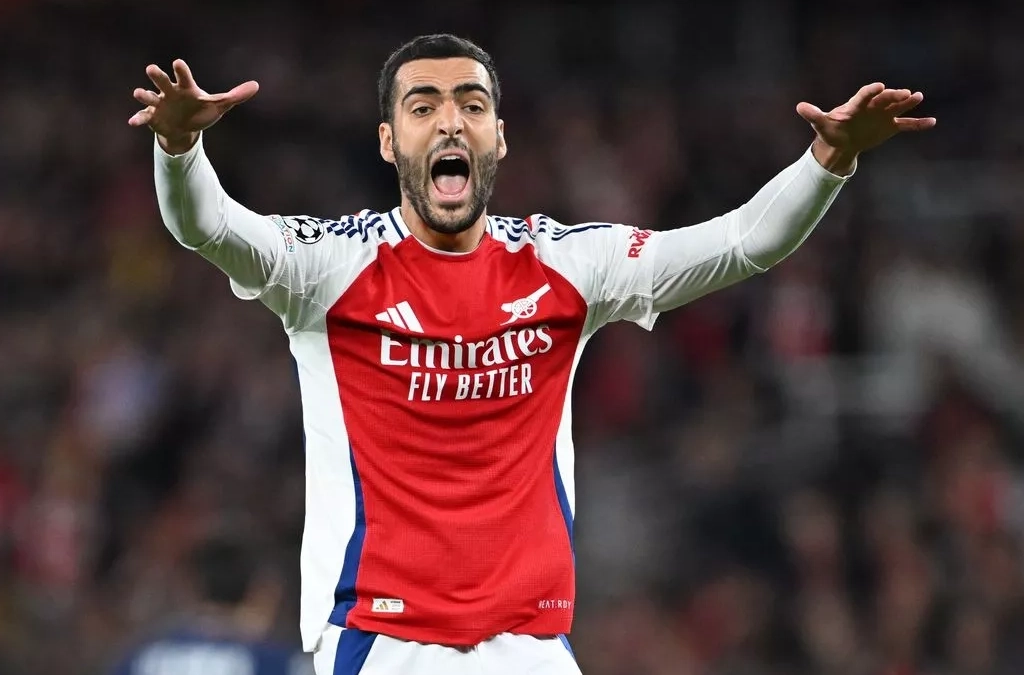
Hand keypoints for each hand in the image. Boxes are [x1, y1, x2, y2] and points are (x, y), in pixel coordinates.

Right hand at [128, 59, 258, 153]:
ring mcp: (159, 104)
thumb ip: (235, 96)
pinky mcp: (152, 117)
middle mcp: (170, 92)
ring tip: (139, 93)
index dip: (181, 71)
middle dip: (157, 75)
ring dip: (144, 94)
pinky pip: (143, 116)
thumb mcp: (219, 106)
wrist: (185, 129)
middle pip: (162, 81)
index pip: (184, 77)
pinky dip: (138, 118)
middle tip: (151, 68)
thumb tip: (256, 86)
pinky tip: (132, 121)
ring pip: (149, 96)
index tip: (178, 63)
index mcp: (186, 88)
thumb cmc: (201, 112)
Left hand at [797, 83, 935, 173]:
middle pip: (884, 99)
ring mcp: (883, 115)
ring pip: (897, 107)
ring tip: (918, 97)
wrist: (842, 143)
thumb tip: (799, 107)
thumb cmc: (830, 131)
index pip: (864, 95)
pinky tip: (932, 122)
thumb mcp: (821, 124)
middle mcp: (872, 106)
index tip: (879, 86)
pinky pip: (906, 125)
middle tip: (905, 93)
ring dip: (908, 103)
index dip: (871, 91)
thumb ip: (813, 115)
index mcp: (856, 104)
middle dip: (893, 96)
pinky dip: (918, 124)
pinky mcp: (890, 126)